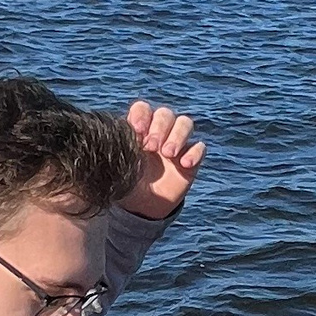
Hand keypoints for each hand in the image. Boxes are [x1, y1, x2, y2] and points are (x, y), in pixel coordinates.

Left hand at [122, 101, 205, 220]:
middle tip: (151, 147)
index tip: (137, 131)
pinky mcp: (191, 159)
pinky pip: (200, 147)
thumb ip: (117, 150)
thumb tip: (116, 137)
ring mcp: (177, 144)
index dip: (142, 115)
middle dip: (159, 127)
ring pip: (185, 123)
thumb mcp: (118, 167)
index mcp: (139, 129)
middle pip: (165, 113)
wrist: (142, 206)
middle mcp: (159, 132)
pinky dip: (194, 153)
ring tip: (168, 154)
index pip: (143, 109)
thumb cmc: (127, 182)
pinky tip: (184, 165)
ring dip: (177, 135)